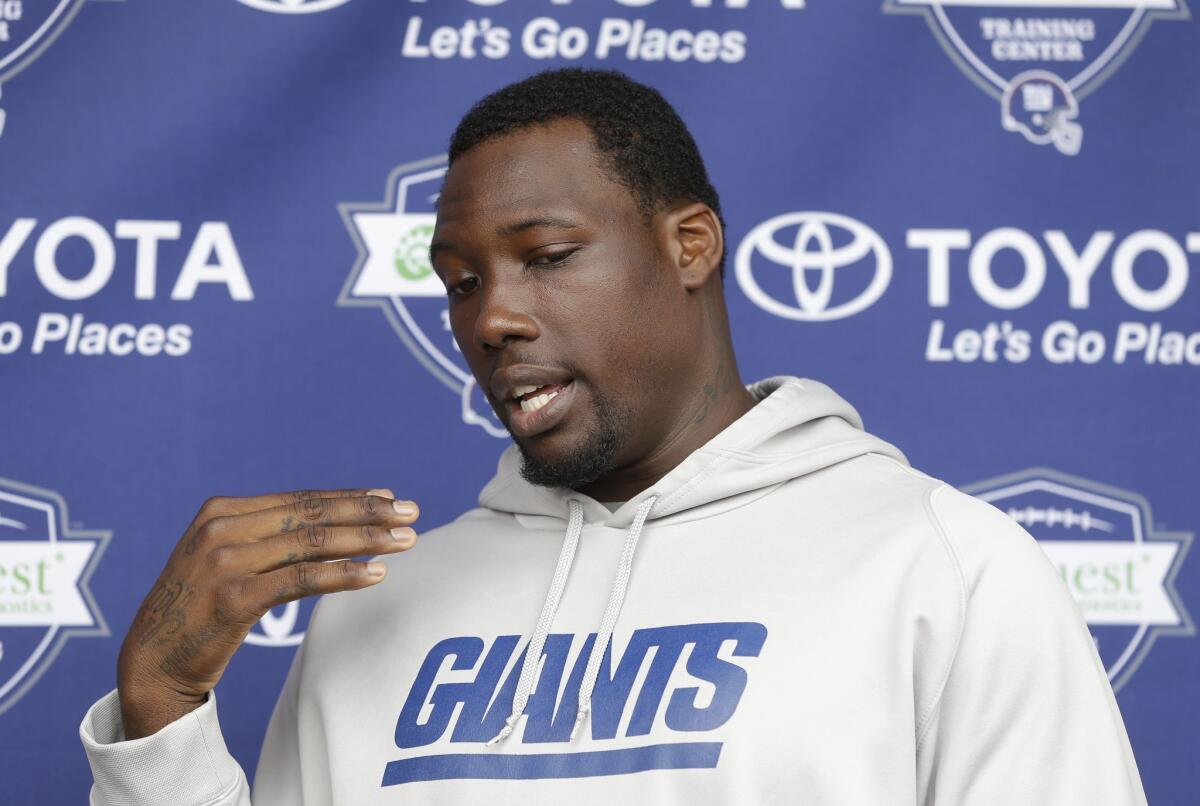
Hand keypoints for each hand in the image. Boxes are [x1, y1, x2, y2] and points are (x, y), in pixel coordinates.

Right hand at [116, 488, 417, 738]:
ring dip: (366, 540)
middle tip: (412, 512)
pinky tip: (375, 574)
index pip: (300, 499)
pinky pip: (301, 580)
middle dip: (368, 512)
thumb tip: (331, 521)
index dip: (348, 497)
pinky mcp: (233, 597)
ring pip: (313, 543)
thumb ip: (266, 537)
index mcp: (221, 511)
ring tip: (405, 541)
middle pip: (312, 514)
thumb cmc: (197, 611)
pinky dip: (343, 574)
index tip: (389, 498)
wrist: (150, 663)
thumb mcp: (224, 559)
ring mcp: (225, 561)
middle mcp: (222, 528)